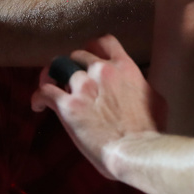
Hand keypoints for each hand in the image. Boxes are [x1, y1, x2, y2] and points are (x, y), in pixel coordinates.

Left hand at [32, 34, 162, 179]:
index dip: (93, 47)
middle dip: (73, 66)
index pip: (105, 42)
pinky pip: (44, 91)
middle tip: (71, 80)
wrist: (135, 151)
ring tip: (50, 85)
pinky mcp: (67, 105)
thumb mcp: (154, 99)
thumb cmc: (150, 131)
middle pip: (78, 55)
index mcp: (124, 67)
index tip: (89, 56)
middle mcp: (101, 70)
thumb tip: (138, 84)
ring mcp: (83, 86)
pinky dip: (38, 97)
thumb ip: (141, 85)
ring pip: (58, 68)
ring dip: (54, 77)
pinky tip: (38, 105)